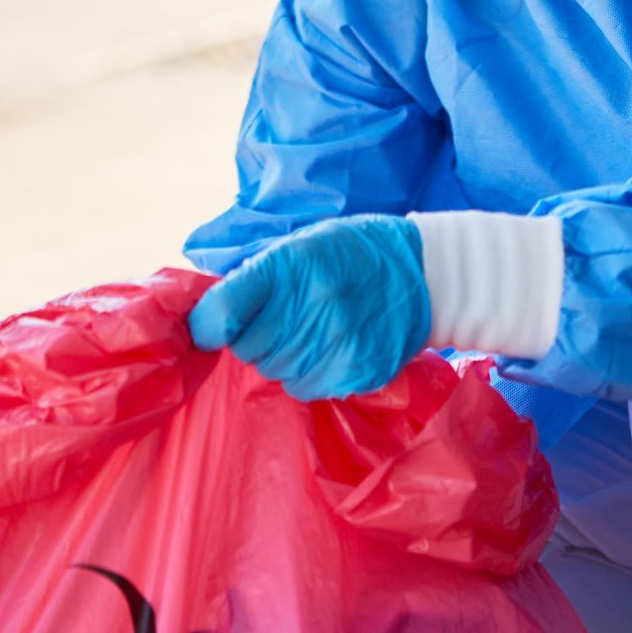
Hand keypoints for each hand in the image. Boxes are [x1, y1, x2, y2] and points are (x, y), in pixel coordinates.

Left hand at [188, 215, 429, 399]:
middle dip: (256, 337)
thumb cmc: (351, 253)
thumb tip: (209, 317)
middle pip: (245, 348)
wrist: (422, 273)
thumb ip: (257, 277)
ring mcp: (336, 342)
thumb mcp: (301, 244)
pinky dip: (310, 374)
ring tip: (314, 332)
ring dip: (284, 358)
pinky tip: (332, 349)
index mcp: (289, 265)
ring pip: (274, 372)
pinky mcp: (356, 371)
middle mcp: (311, 305)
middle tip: (286, 319)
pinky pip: (305, 388)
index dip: (209, 324)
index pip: (220, 311)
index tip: (213, 326)